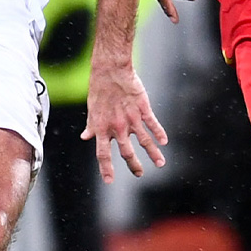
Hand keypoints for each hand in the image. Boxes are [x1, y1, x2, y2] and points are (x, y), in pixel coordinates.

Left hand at [80, 61, 167, 182]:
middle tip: (139, 173)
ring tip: (160, 163)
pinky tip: (164, 141)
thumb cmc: (99, 88)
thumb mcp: (92, 109)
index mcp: (101, 128)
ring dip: (153, 154)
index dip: (106, 169)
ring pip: (144, 141)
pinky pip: (153, 124)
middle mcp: (117, 127)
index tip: (109, 181)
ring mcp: (131, 119)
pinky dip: (159, 133)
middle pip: (126, 152)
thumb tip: (85, 137)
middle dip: (134, 165)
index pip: (103, 154)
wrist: (111, 70)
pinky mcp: (142, 109)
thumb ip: (91, 125)